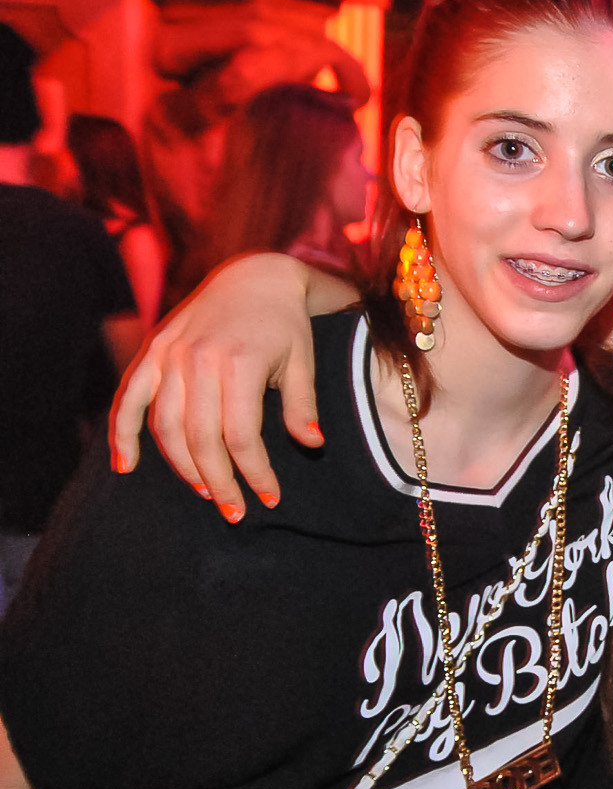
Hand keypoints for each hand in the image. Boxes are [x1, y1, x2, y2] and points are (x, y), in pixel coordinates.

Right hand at [109, 253, 323, 518]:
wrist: (255, 277)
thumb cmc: (286, 325)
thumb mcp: (304, 362)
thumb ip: (303, 405)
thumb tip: (312, 445)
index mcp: (240, 362)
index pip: (241, 435)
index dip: (254, 473)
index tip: (269, 498)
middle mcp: (198, 359)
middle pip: (200, 438)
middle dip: (218, 481)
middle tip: (235, 511)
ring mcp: (170, 355)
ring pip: (165, 425)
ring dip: (182, 466)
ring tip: (206, 491)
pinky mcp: (152, 352)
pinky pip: (129, 398)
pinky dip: (123, 433)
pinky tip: (126, 465)